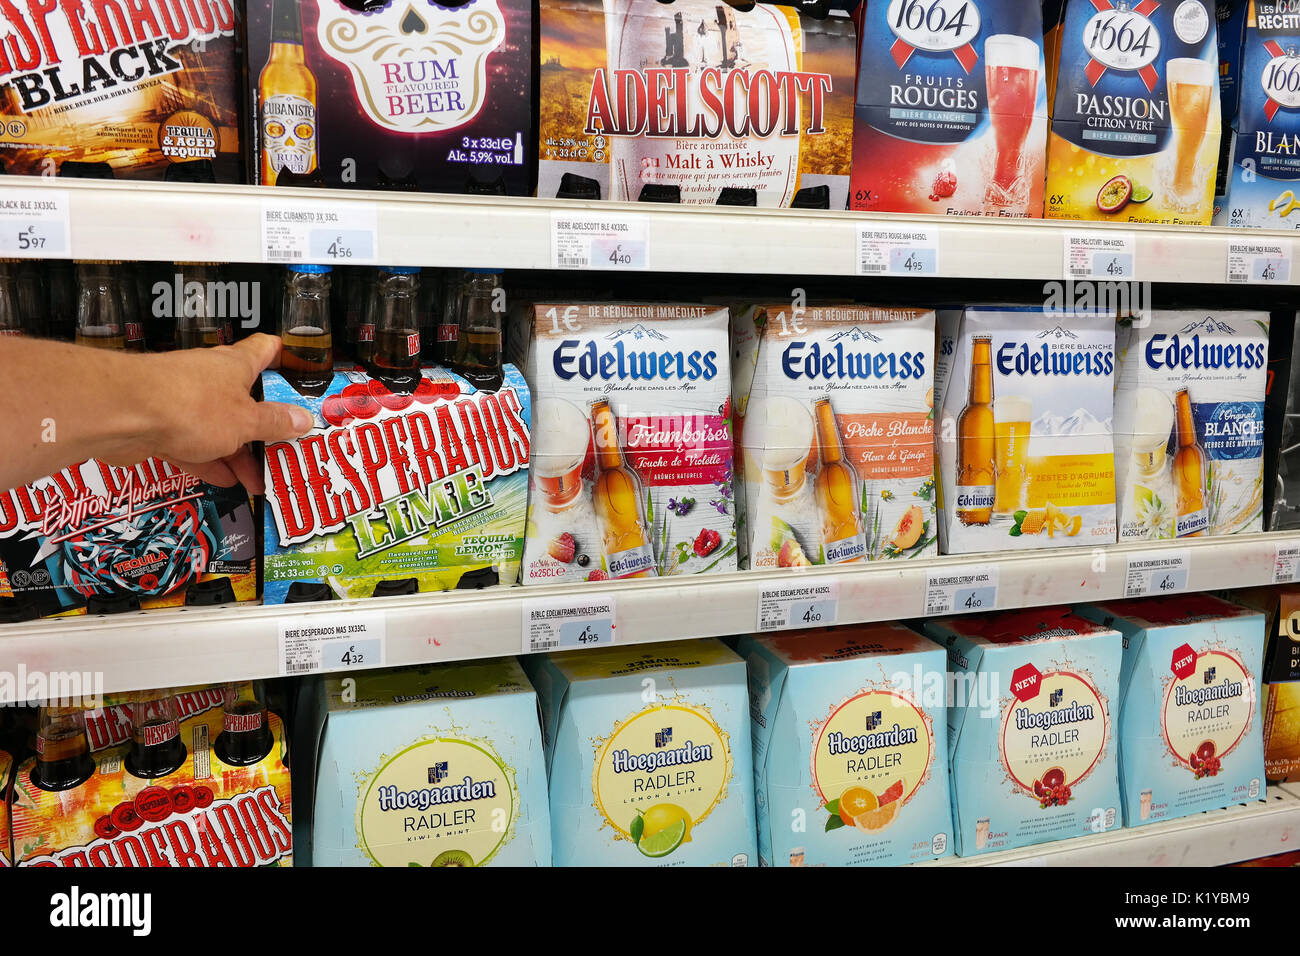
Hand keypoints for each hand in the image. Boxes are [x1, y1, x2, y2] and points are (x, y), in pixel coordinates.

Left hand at [113, 334, 311, 493]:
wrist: (124, 414)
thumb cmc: (191, 405)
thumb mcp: (245, 420)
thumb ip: (274, 423)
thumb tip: (303, 419)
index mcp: (236, 366)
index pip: (263, 349)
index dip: (281, 355)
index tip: (296, 368)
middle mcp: (210, 378)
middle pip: (243, 399)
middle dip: (263, 425)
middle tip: (285, 446)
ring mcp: (183, 402)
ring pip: (218, 427)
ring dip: (238, 453)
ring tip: (259, 478)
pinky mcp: (160, 426)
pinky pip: (192, 446)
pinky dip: (209, 462)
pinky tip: (224, 480)